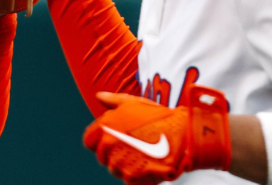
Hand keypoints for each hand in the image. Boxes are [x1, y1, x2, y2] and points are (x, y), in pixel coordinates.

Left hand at [83, 86, 230, 184]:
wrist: (183, 134)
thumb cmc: (159, 117)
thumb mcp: (135, 103)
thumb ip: (113, 101)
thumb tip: (98, 96)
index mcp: (106, 127)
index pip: (88, 140)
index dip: (98, 141)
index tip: (111, 141)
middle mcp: (108, 145)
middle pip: (103, 157)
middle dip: (114, 153)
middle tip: (134, 147)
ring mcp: (119, 162)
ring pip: (115, 169)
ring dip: (126, 165)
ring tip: (144, 154)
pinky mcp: (132, 177)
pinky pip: (129, 179)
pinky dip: (137, 176)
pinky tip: (149, 165)